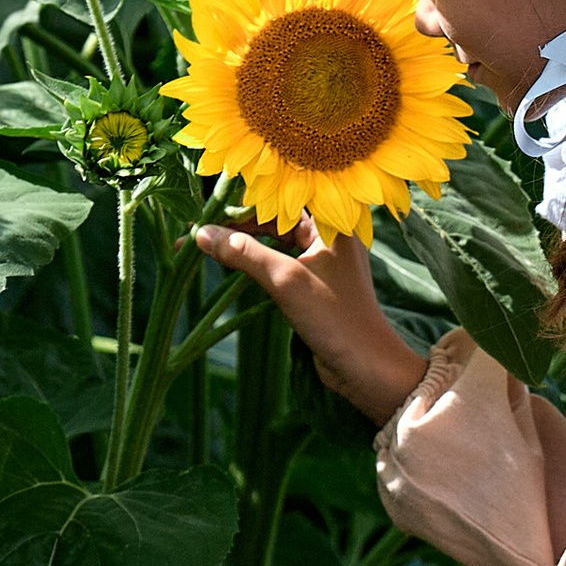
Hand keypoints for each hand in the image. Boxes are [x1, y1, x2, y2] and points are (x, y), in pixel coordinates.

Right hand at [196, 211, 429, 426]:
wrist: (366, 367)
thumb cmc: (335, 317)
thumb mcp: (285, 280)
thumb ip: (244, 253)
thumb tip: (201, 233)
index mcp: (334, 222)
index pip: (281, 198)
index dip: (243, 201)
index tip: (206, 208)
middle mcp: (330, 235)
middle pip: (275, 219)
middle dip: (238, 225)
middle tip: (199, 232)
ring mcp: (323, 261)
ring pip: (275, 242)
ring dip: (244, 244)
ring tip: (207, 246)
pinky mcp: (315, 285)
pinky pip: (280, 264)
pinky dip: (256, 263)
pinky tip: (231, 265)